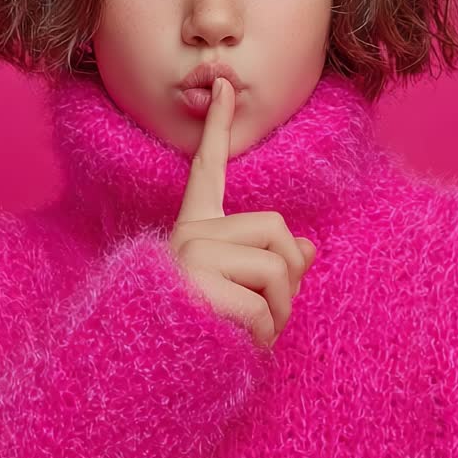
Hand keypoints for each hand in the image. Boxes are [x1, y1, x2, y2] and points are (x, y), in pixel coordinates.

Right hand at [167, 76, 317, 347]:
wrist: (149, 374)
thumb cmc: (199, 335)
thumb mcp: (240, 295)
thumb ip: (271, 266)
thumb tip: (308, 248)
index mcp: (193, 231)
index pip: (207, 172)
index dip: (216, 127)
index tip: (224, 84)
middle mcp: (188, 235)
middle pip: (276, 230)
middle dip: (289, 278)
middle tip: (268, 313)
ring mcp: (191, 256)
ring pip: (278, 268)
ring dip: (280, 312)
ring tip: (253, 333)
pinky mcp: (198, 283)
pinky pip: (264, 307)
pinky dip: (265, 336)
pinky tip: (240, 346)